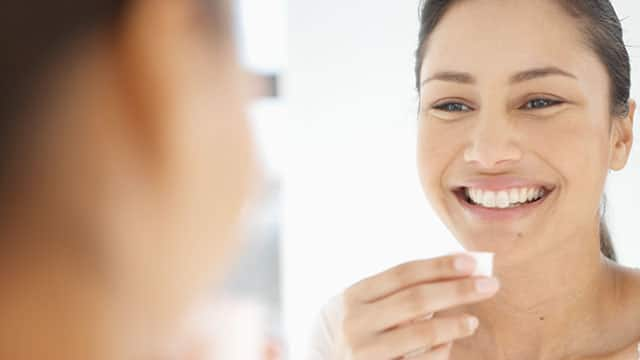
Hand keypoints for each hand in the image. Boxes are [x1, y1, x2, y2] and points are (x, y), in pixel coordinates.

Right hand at [342, 254, 499, 358]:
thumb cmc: (361, 333)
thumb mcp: (370, 306)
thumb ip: (404, 288)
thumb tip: (456, 260)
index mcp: (353, 296)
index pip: (402, 273)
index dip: (438, 266)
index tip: (471, 262)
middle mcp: (354, 322)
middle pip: (415, 299)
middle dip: (457, 290)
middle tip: (490, 284)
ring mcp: (364, 352)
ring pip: (420, 333)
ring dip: (453, 324)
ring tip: (473, 321)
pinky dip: (440, 351)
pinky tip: (450, 344)